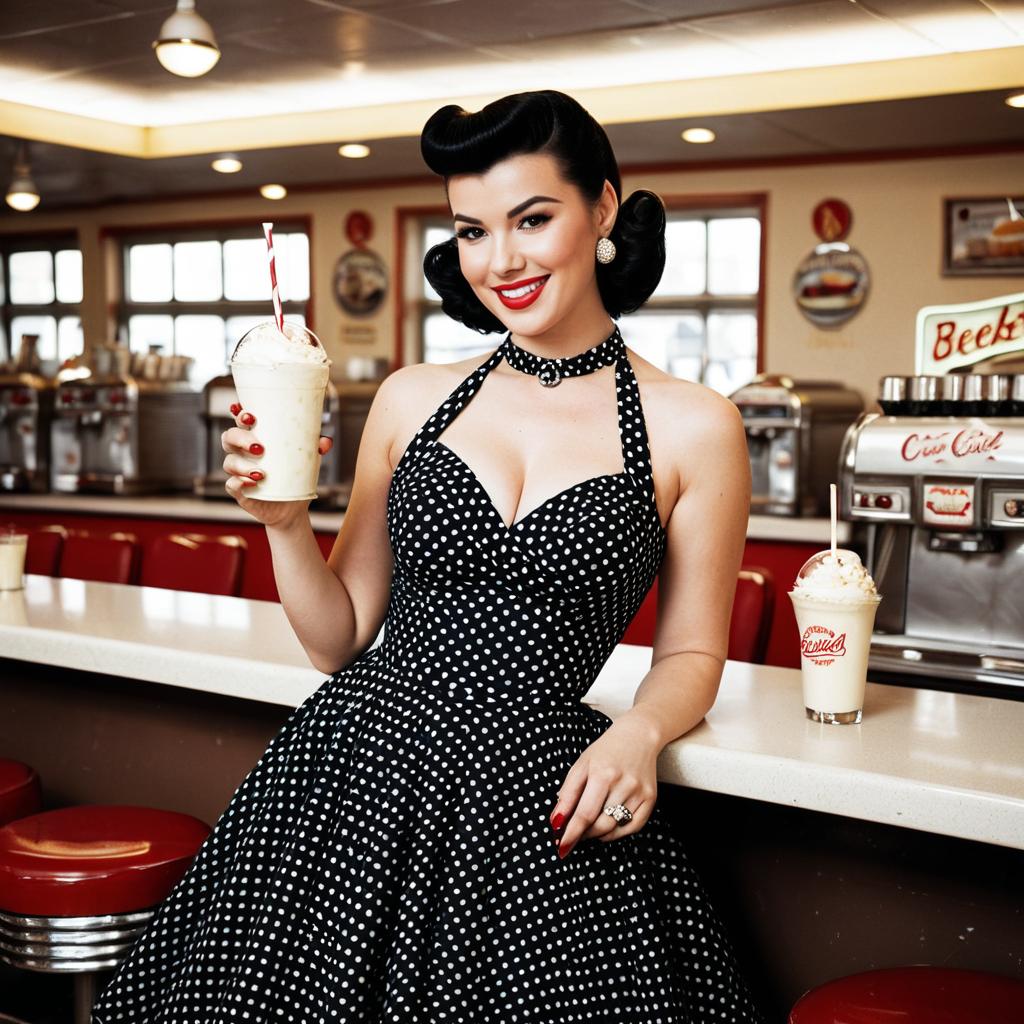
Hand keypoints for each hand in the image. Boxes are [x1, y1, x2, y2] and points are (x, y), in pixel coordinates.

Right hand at [221, 401, 332, 528]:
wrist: (293, 508)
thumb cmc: (296, 477)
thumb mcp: (308, 461)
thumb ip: (316, 448)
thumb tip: (326, 442)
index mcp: (256, 438)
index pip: (241, 421)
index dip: (238, 413)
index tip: (246, 414)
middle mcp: (243, 453)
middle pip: (229, 437)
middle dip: (240, 438)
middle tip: (259, 446)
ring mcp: (239, 472)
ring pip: (229, 462)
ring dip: (243, 465)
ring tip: (262, 473)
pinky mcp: (239, 491)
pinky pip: (230, 485)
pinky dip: (238, 483)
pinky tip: (252, 483)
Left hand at [548, 713, 660, 858]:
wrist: (638, 736)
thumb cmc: (605, 750)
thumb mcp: (581, 765)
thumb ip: (567, 793)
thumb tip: (557, 821)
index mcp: (601, 774)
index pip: (584, 814)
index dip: (572, 833)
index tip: (562, 847)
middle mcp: (623, 784)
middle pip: (600, 825)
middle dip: (584, 834)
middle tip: (574, 834)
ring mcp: (639, 792)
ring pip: (615, 828)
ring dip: (598, 834)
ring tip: (589, 828)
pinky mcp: (651, 798)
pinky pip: (633, 827)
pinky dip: (617, 833)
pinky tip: (607, 827)